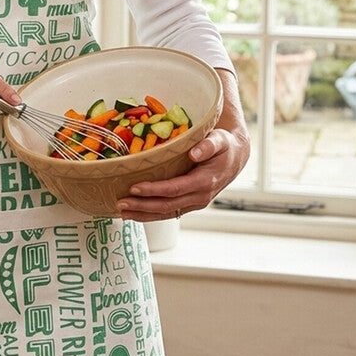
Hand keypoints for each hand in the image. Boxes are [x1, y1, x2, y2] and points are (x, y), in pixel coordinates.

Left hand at [116, 69, 250, 221]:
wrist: (235, 158)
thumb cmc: (224, 146)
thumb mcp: (220, 140)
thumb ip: (208, 145)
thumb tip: (194, 152)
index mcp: (205, 181)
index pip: (175, 189)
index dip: (154, 190)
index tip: (134, 188)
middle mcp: (200, 197)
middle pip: (167, 205)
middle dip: (142, 206)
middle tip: (120, 203)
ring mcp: (194, 203)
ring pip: (166, 213)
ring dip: (143, 215)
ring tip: (122, 213)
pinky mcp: (189, 204)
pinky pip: (168, 212)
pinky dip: (150, 215)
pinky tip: (134, 214)